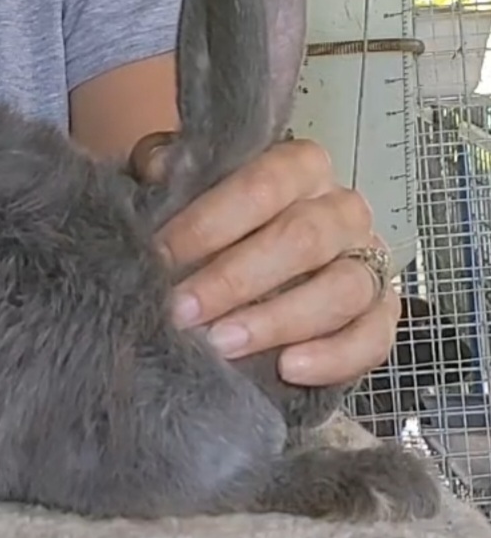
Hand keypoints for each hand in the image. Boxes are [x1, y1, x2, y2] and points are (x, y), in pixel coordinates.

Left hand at [130, 134, 398, 386]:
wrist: (238, 275)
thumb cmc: (209, 225)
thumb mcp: (180, 189)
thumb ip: (166, 172)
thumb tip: (159, 170)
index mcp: (299, 168)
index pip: (262, 185)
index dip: (208, 222)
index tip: (159, 256)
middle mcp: (341, 209)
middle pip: (303, 237)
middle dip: (234, 279)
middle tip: (182, 311)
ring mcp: (367, 262)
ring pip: (343, 288)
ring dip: (278, 320)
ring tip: (222, 344)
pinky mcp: (379, 313)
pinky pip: (373, 337)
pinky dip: (335, 357)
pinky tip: (288, 369)